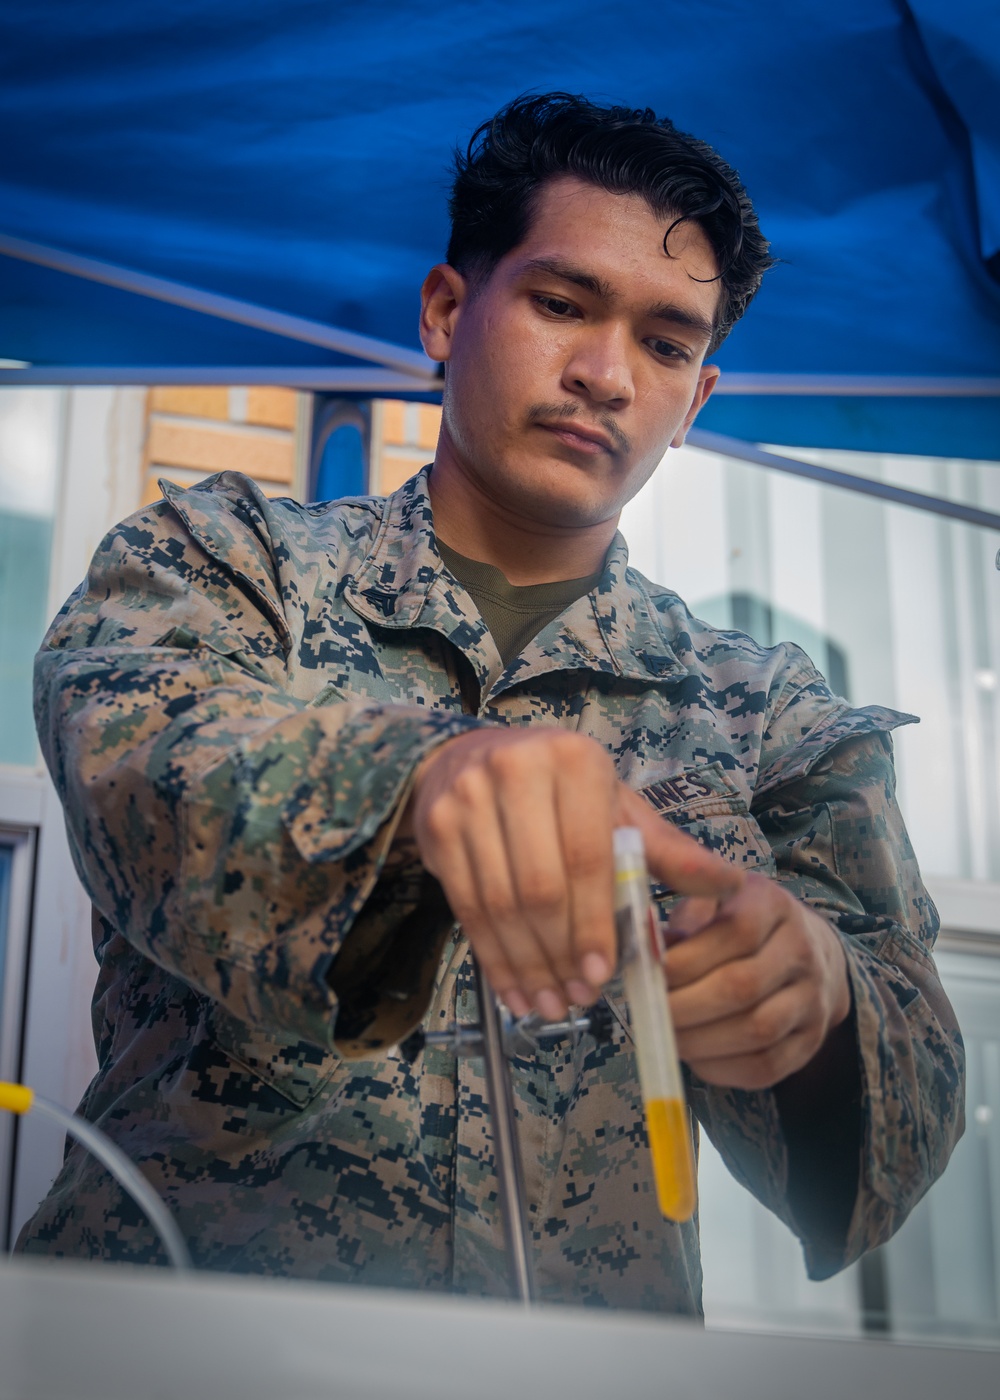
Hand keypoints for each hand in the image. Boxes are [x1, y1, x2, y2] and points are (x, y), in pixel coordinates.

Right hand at [404, 728, 740, 1020]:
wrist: (467, 757)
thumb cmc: (556, 788)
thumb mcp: (615, 805)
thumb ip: (666, 851)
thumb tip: (731, 885)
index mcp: (573, 761)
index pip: (588, 857)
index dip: (596, 923)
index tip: (604, 974)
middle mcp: (515, 769)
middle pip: (541, 887)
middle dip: (562, 953)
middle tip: (579, 998)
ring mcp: (467, 798)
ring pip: (500, 903)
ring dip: (527, 964)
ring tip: (549, 1004)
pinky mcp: (436, 827)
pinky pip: (466, 908)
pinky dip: (493, 957)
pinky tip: (514, 988)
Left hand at [665, 876, 851, 1089]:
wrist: (806, 951)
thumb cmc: (739, 925)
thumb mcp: (713, 901)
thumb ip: (680, 923)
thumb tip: (642, 954)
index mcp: (772, 905)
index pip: (735, 931)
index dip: (686, 960)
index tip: (649, 975)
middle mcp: (802, 950)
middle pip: (743, 986)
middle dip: (685, 1006)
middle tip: (648, 1014)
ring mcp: (813, 997)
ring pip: (757, 1030)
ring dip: (701, 1042)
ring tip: (667, 1038)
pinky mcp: (812, 1039)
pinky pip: (767, 1066)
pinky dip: (722, 1069)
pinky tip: (695, 1057)